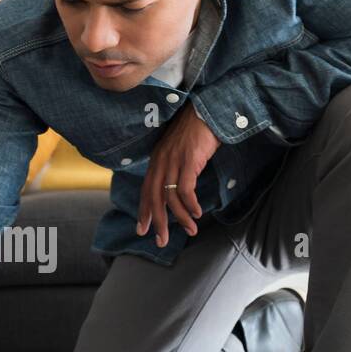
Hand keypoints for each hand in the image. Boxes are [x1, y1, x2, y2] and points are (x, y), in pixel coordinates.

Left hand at [136, 101, 218, 247]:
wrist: (208, 110)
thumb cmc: (197, 132)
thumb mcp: (179, 151)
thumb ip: (174, 167)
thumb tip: (176, 189)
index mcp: (157, 160)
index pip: (146, 191)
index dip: (143, 211)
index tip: (142, 230)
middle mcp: (161, 162)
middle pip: (154, 199)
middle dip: (158, 223)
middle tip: (161, 241)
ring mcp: (174, 161)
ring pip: (170, 198)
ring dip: (180, 218)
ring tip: (190, 231)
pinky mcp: (188, 161)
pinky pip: (186, 190)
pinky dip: (190, 205)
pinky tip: (197, 214)